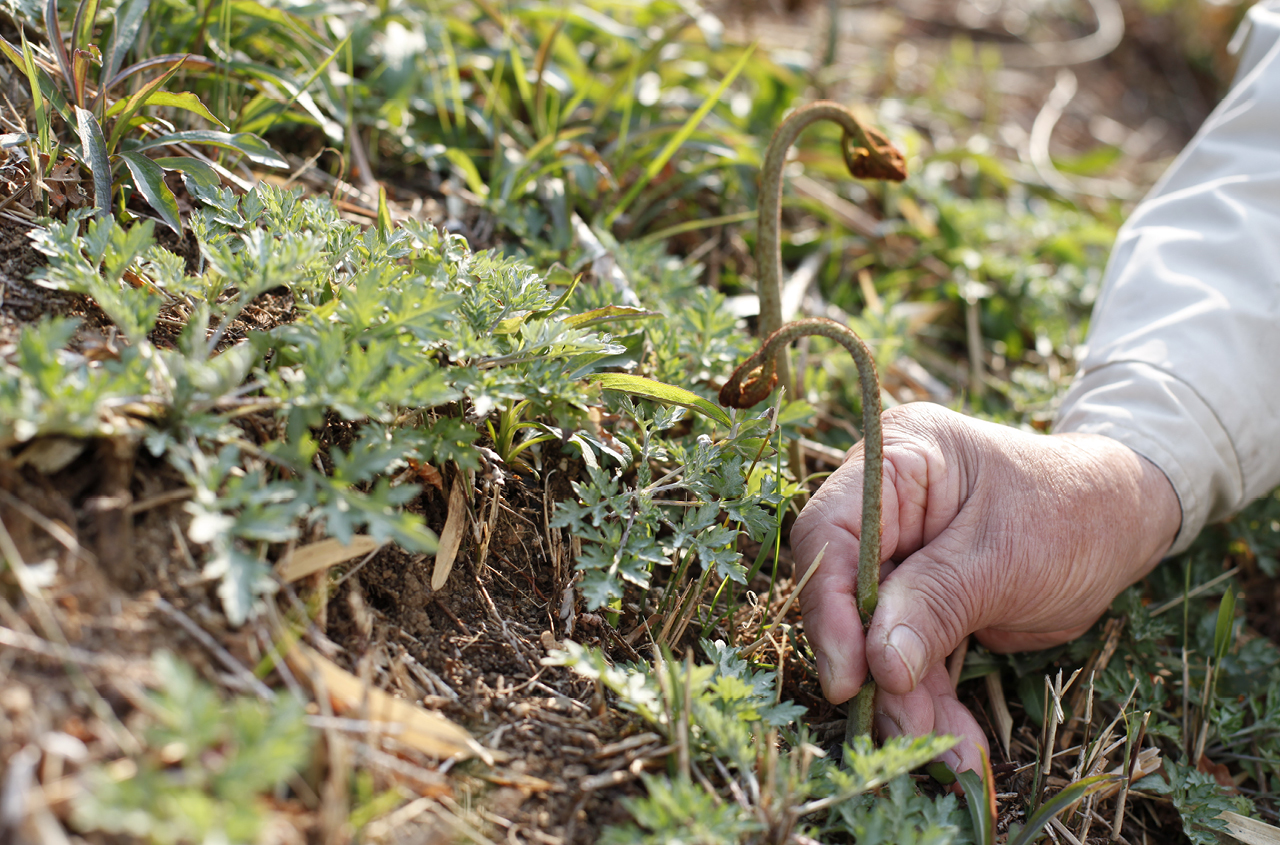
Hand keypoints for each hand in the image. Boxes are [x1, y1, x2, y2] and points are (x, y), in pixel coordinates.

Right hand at [790, 403, 1180, 772]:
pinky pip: (910, 657)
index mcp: (896, 461)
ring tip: (941, 752)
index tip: (849, 676)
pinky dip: (930, 703)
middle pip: (846, 595)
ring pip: (876, 638)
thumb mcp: (1003, 557)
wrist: (1123, 525)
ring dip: (906, 701)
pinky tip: (955, 745)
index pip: (830, 533)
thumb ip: (935, 604)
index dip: (830, 607)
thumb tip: (879, 665)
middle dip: (874, 669)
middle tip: (902, 729)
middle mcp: (883, 506)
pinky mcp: (919, 600)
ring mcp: (899, 555)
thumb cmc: (1072, 510)